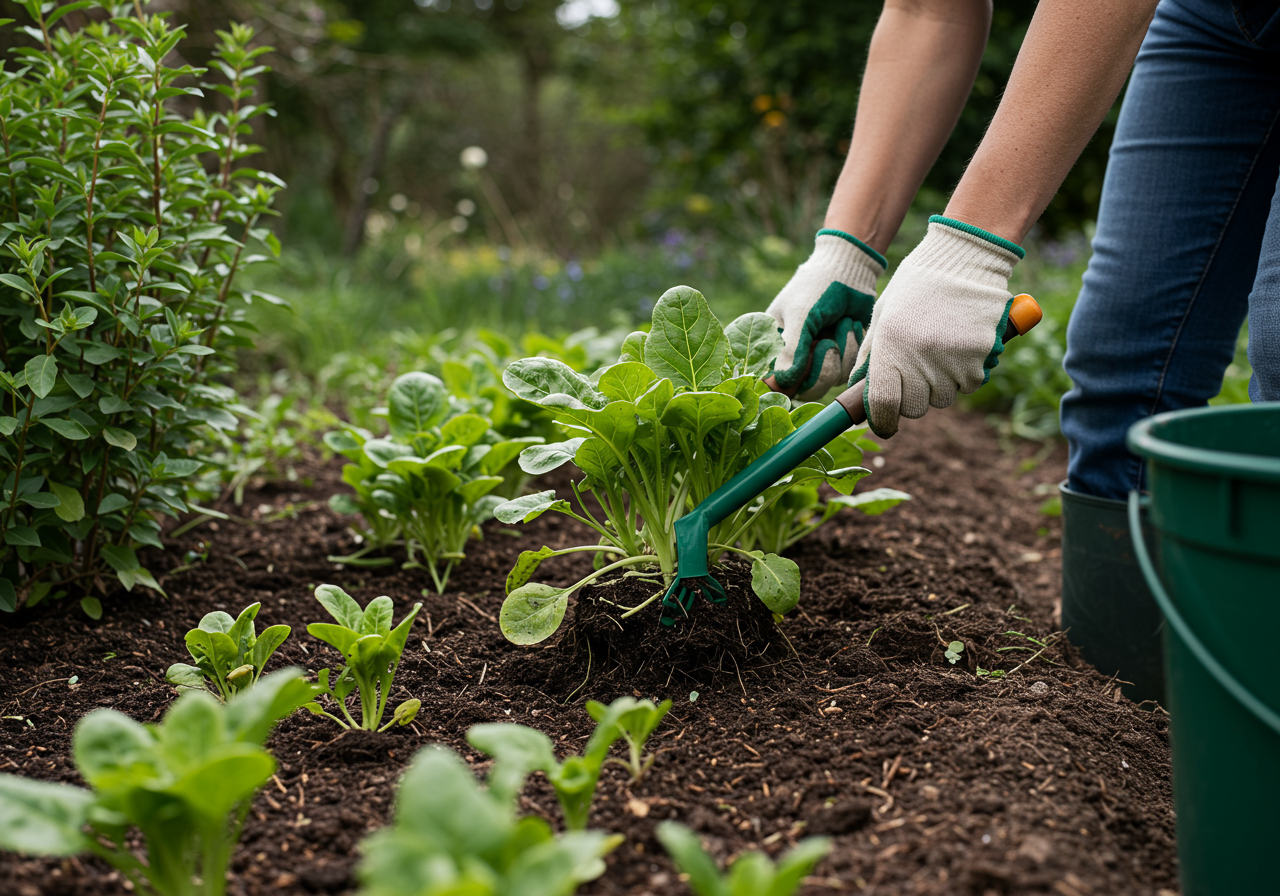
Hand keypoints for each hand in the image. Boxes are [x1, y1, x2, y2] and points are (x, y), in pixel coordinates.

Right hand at [766, 230, 884, 400]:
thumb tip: (782, 384)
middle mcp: (796, 358)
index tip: (799, 376)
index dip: (787, 385)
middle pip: (807, 389)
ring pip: (832, 379)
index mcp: (774, 346)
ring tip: (839, 323)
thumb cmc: (816, 288)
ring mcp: (820, 359)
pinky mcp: (842, 357)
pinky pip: (849, 369)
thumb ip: (792, 350)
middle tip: (826, 344)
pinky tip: (849, 324)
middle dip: (821, 368)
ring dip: (841, 350)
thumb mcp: (800, 316)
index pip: (775, 382)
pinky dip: (852, 346)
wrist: (849, 270)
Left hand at [850, 216, 1023, 436]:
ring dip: (939, 386)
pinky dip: (965, 374)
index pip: (884, 405)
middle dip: (912, 399)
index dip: (883, 421)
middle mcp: (919, 358)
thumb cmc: (916, 286)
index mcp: (889, 347)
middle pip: (915, 408)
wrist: (963, 257)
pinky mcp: (980, 355)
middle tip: (914, 374)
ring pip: (943, 398)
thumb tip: (858, 391)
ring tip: (938, 352)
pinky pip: (970, 383)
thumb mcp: (883, 316)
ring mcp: (952, 358)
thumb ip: (870, 356)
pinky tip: (960, 348)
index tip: (884, 425)